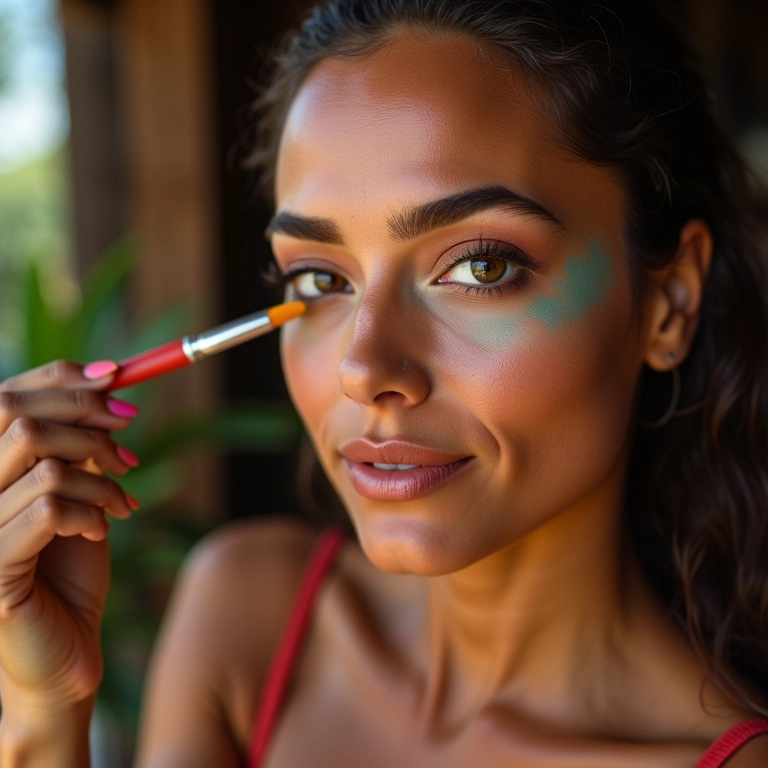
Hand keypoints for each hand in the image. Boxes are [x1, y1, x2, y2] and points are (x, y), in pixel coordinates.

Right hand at [0, 360, 138, 711]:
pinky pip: (49, 507)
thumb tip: (109, 384)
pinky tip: (102, 529)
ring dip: (100, 474)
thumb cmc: (68, 572)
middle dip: (88, 417)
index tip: (118, 378)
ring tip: (121, 503)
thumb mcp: (80, 495)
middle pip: (16, 414)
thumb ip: (80, 446)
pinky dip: (90, 509)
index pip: (5, 396)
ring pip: (41, 458)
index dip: (60, 378)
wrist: (64, 651)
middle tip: (128, 444)